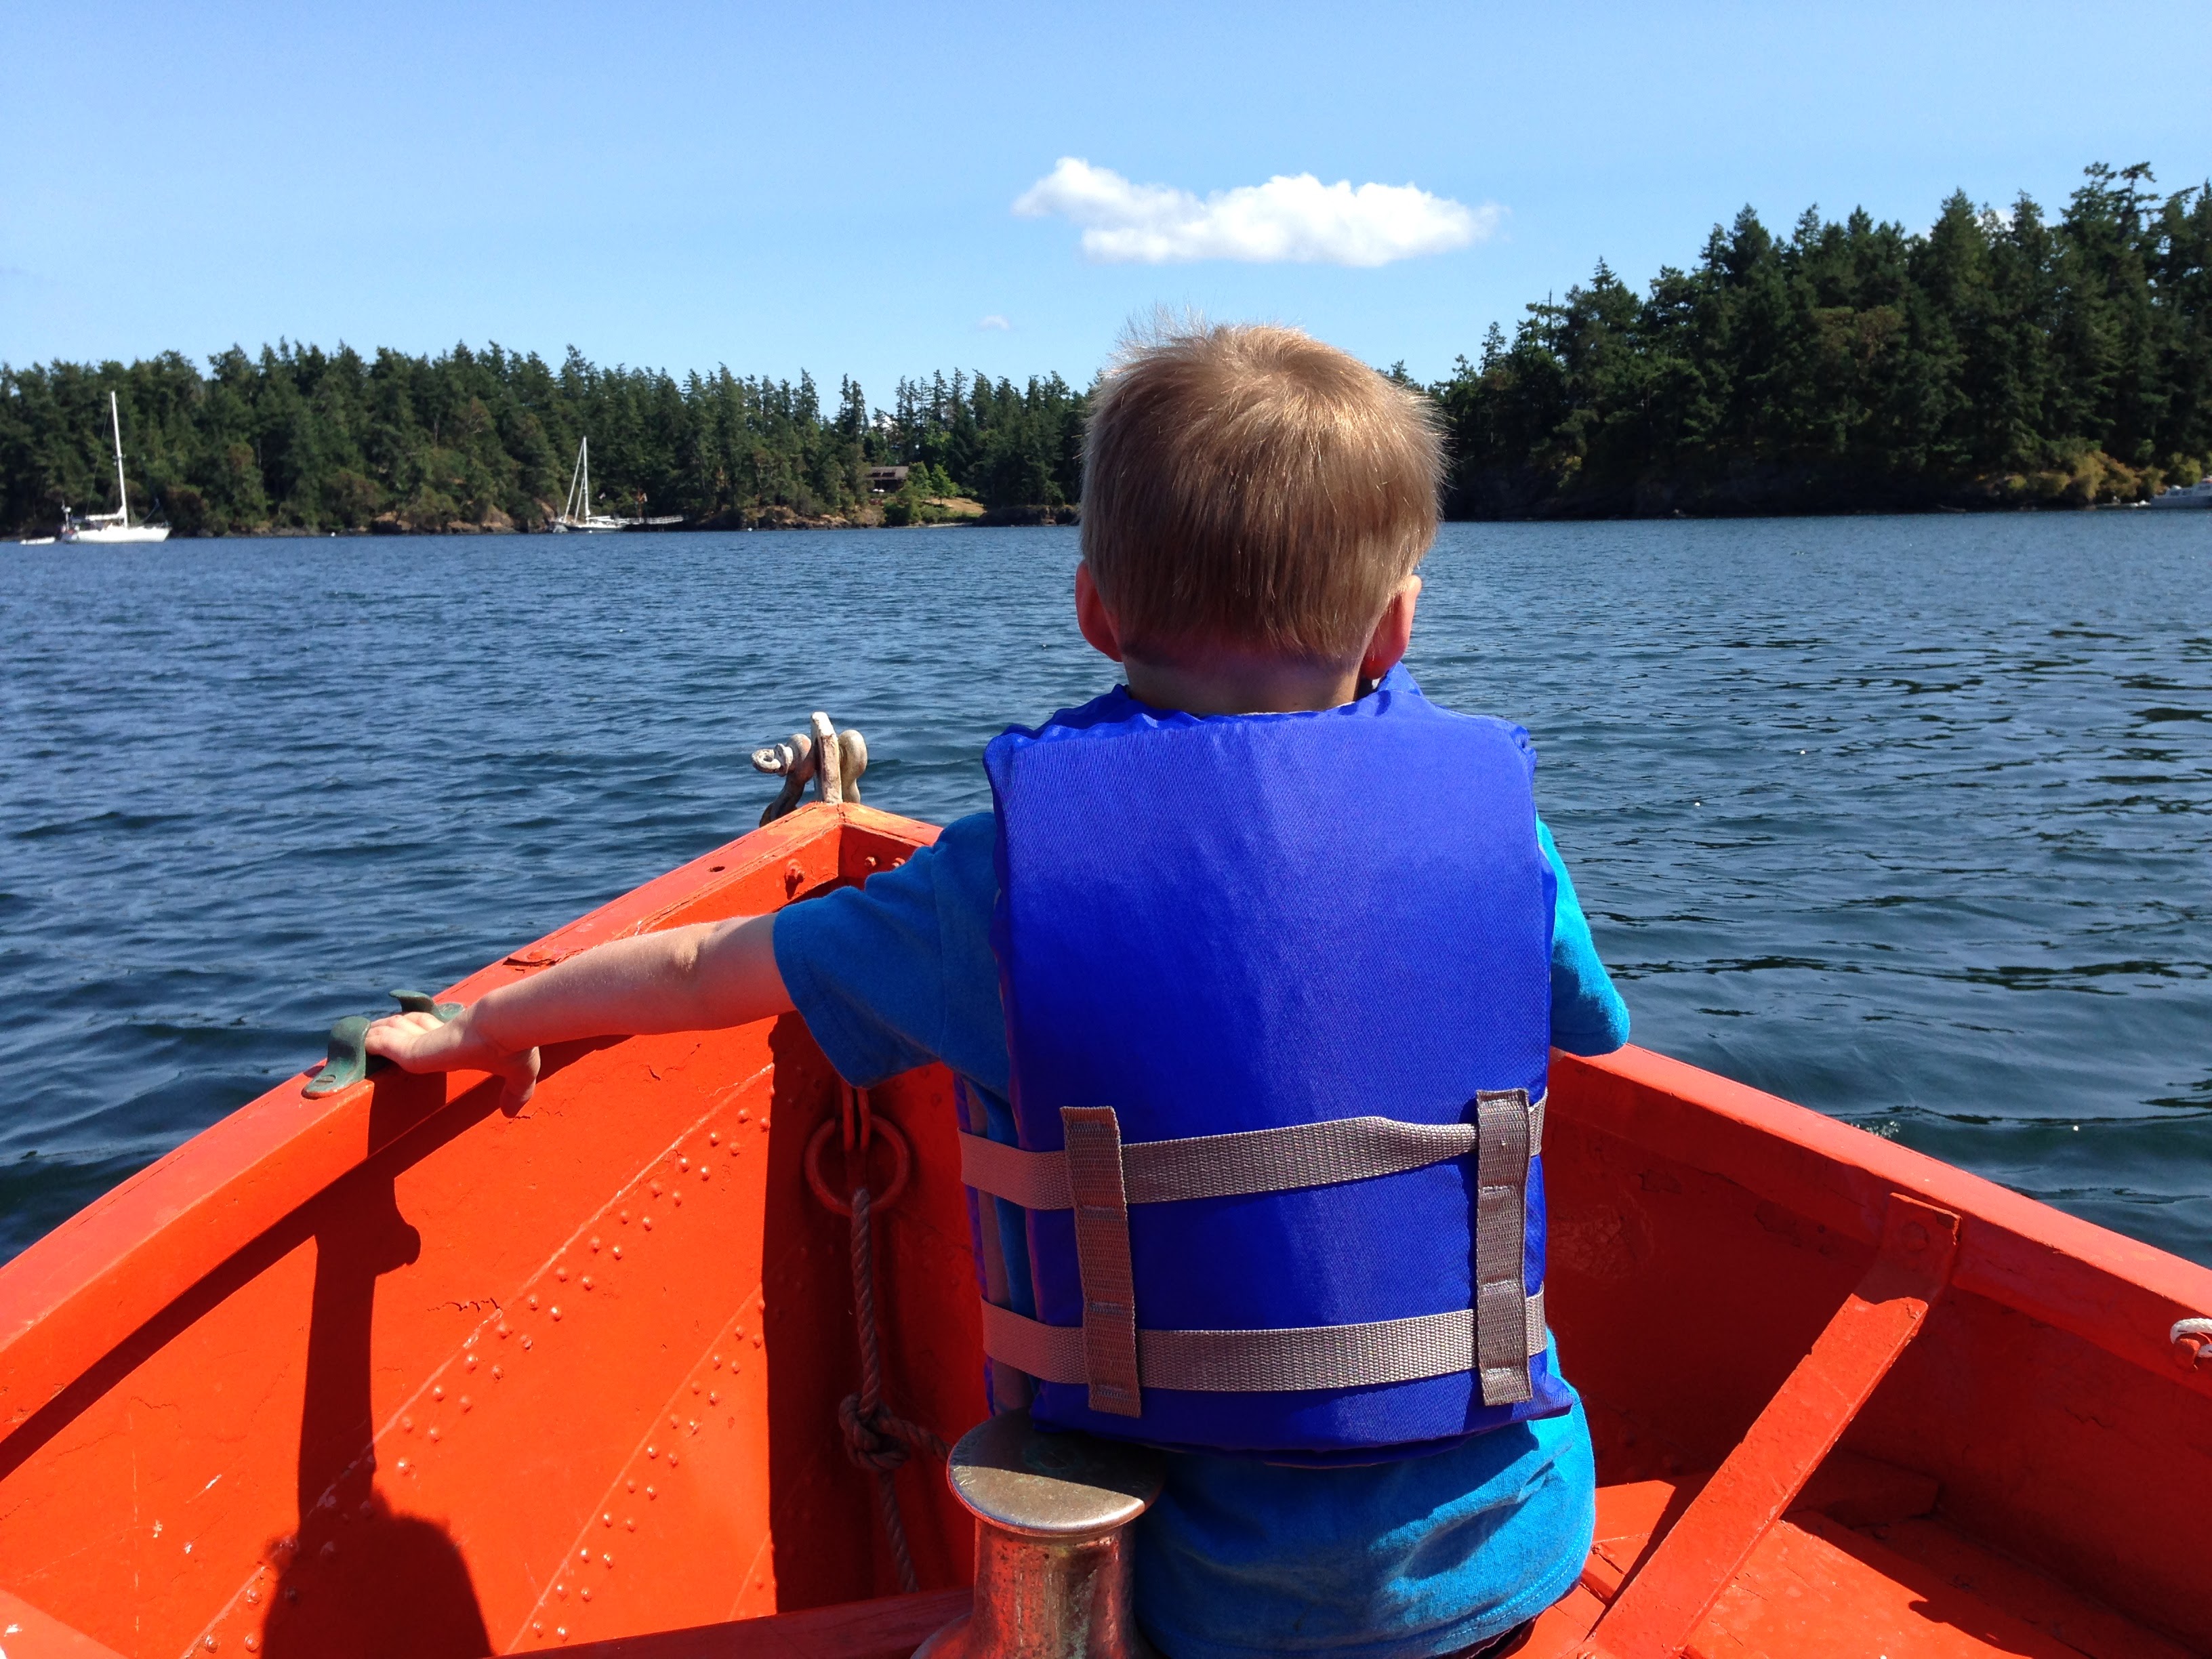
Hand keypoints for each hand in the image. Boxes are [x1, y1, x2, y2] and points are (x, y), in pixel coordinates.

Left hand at [365, 1007, 539, 1110]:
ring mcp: (424, 1041)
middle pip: (409, 1027)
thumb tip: (510, 1114)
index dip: (420, 1028)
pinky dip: (370, 1044)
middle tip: (379, 1033)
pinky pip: (381, 1044)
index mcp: (461, 1038)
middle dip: (395, 1028)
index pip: (434, 1030)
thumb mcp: (520, 1073)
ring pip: (392, 1032)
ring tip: (363, 1038)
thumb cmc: (513, 1046)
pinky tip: (360, 1045)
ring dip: (378, 1034)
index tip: (410, 1030)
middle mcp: (440, 1035)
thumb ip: (515, 1092)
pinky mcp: (410, 1050)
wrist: (504, 1029)